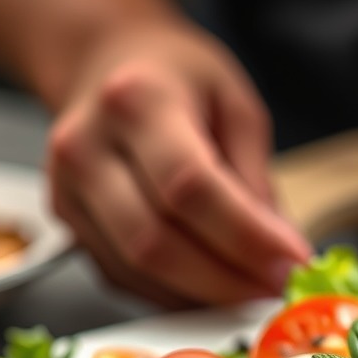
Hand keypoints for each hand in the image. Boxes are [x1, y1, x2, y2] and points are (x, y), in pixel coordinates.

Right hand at [47, 21, 310, 305]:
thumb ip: (254, 176)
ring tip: (250, 291)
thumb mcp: (235, 105)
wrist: (104, 62)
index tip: (290, 263)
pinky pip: (123, 278)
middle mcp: (88, 145)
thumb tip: (275, 249)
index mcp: (137, 101)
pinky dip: (174, 294)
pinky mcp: (68, 221)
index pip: (190, 186)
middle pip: (156, 240)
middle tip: (275, 289)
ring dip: (202, 295)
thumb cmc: (176, 79)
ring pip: (137, 269)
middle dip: (226, 280)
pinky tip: (210, 288)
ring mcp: (68, 187)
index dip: (245, 237)